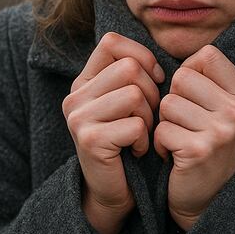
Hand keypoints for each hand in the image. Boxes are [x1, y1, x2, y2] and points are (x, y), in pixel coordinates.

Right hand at [63, 32, 164, 233]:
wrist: (111, 191)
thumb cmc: (127, 142)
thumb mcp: (125, 103)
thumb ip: (132, 76)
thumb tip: (160, 60)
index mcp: (83, 81)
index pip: (112, 42)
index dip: (141, 56)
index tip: (155, 80)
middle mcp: (75, 96)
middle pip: (129, 68)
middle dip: (152, 92)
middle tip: (149, 117)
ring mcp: (79, 118)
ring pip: (134, 94)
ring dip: (149, 117)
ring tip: (142, 134)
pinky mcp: (89, 140)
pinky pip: (135, 125)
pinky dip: (145, 139)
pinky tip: (137, 150)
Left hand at [154, 45, 234, 230]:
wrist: (210, 202)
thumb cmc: (208, 149)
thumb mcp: (221, 112)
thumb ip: (208, 82)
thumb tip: (179, 56)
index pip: (207, 56)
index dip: (188, 74)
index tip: (192, 99)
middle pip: (181, 78)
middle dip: (173, 101)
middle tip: (185, 126)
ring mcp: (222, 131)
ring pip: (167, 103)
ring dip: (165, 124)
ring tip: (181, 141)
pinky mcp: (199, 150)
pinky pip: (161, 130)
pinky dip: (160, 145)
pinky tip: (175, 157)